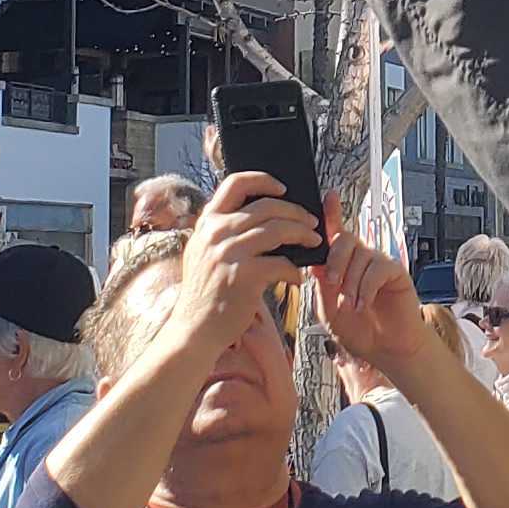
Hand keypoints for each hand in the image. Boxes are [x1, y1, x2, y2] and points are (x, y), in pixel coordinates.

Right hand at [165, 176, 313, 362]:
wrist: (194, 328)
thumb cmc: (207, 292)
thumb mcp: (203, 252)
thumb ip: (224, 232)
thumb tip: (266, 217)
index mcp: (207, 222)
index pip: (235, 183)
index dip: (263, 180)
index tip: (283, 188)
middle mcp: (216, 233)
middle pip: (267, 206)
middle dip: (296, 211)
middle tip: (312, 222)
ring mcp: (229, 253)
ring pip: (279, 230)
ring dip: (303, 234)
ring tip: (314, 242)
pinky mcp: (244, 276)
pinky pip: (281, 264)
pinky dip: (295, 270)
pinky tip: (298, 277)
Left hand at [315, 228, 424, 372]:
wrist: (384, 349)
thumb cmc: (357, 329)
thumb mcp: (328, 308)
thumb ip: (321, 284)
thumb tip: (314, 263)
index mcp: (341, 264)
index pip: (334, 233)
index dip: (331, 214)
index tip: (328, 197)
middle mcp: (360, 259)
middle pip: (344, 239)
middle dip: (334, 260)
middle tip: (332, 284)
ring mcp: (378, 263)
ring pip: (359, 256)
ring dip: (350, 284)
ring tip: (350, 306)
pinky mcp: (395, 271)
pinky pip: (377, 269)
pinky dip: (366, 289)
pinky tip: (364, 304)